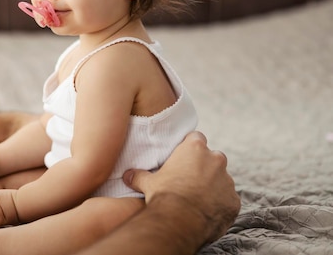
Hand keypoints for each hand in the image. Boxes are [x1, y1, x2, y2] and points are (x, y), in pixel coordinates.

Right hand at [123, 131, 239, 242]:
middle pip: (212, 157)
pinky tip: (206, 212)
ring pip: (222, 179)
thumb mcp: (148, 182)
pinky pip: (228, 200)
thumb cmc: (164, 196)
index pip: (196, 138)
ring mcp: (228, 181)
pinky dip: (220, 204)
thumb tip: (126, 175)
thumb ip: (139, 175)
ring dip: (213, 186)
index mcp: (195, 149)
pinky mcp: (234, 201)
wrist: (181, 221)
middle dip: (204, 166)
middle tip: (189, 179)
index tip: (183, 156)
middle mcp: (216, 160)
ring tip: (197, 199)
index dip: (190, 147)